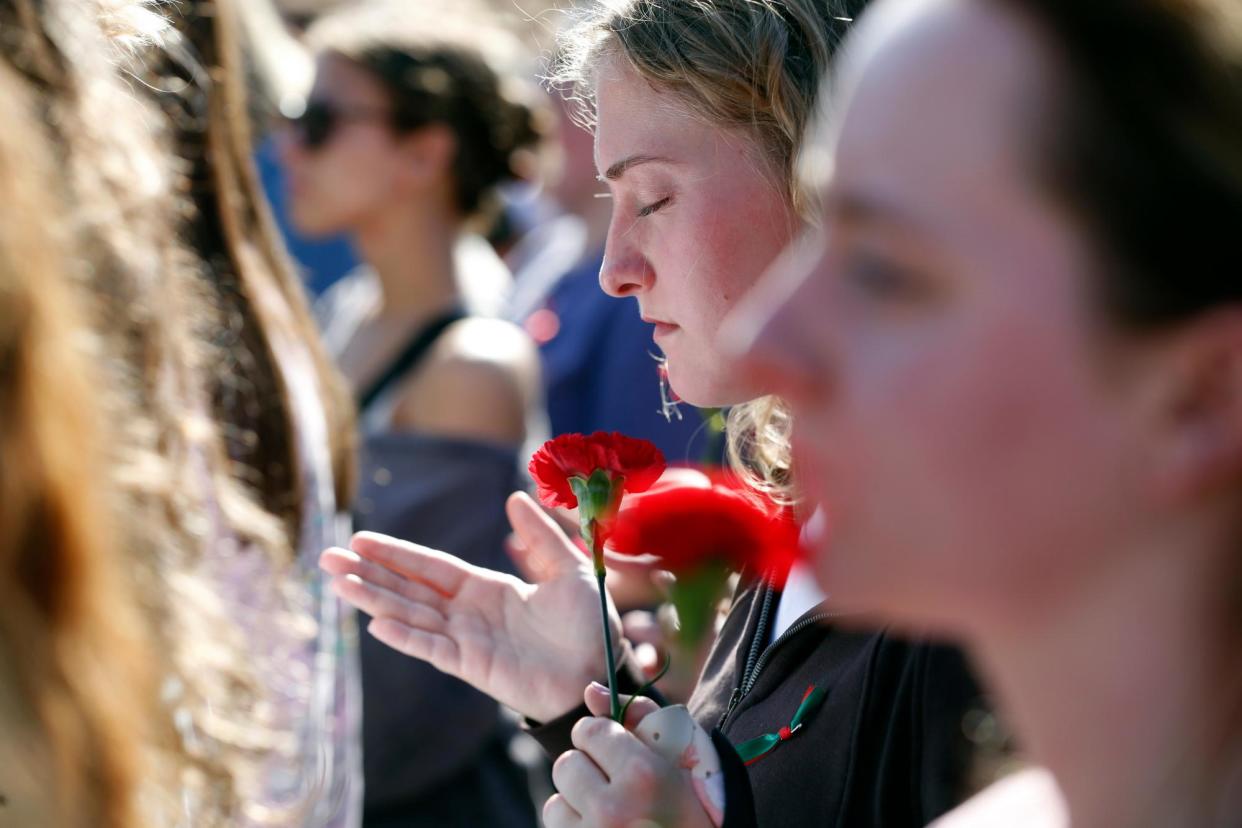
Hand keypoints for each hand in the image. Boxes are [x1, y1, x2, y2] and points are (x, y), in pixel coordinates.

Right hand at [319, 491, 621, 722]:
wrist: (603, 672)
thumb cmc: (589, 626)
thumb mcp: (567, 569)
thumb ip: (540, 536)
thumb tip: (514, 496)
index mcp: (486, 589)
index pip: (430, 568)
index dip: (396, 554)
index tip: (359, 541)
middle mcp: (468, 614)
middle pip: (408, 589)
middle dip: (369, 574)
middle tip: (326, 558)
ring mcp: (467, 641)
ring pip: (411, 616)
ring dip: (375, 601)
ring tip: (338, 585)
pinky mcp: (474, 667)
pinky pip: (434, 650)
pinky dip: (407, 638)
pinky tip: (377, 625)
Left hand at [543, 687, 714, 827]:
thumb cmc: (693, 799)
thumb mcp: (679, 751)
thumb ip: (637, 713)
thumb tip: (590, 691)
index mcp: (642, 775)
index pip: (590, 731)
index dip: (599, 733)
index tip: (612, 744)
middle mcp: (612, 808)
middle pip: (567, 764)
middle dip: (587, 767)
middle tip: (613, 781)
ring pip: (555, 800)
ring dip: (578, 799)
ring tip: (610, 808)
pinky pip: (557, 824)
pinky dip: (575, 822)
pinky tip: (602, 825)